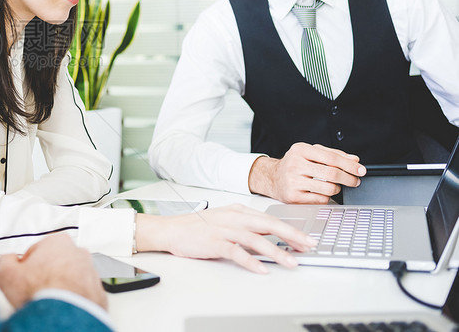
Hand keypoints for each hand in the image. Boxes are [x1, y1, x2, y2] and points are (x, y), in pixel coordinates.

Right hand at [0, 233, 107, 310]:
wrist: (64, 315)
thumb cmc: (42, 292)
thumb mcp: (7, 273)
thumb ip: (5, 261)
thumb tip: (7, 261)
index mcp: (57, 241)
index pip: (37, 249)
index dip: (27, 264)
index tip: (24, 275)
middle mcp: (78, 253)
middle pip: (56, 262)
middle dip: (47, 273)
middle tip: (36, 288)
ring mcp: (90, 273)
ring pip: (71, 278)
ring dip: (62, 286)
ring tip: (48, 300)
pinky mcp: (98, 292)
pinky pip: (82, 294)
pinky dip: (73, 300)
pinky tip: (61, 306)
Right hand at [135, 205, 316, 273]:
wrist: (172, 229)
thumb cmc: (199, 227)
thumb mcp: (226, 221)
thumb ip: (247, 227)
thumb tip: (271, 238)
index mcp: (238, 211)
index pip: (270, 219)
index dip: (291, 230)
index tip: (307, 239)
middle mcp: (234, 218)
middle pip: (268, 225)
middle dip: (291, 237)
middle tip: (308, 247)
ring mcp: (224, 230)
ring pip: (255, 239)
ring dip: (276, 252)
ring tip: (291, 262)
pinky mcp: (214, 242)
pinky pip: (236, 252)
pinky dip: (250, 261)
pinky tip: (261, 269)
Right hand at [248, 142, 366, 203]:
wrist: (272, 178)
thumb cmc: (295, 164)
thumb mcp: (310, 153)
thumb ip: (333, 154)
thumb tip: (354, 160)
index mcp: (300, 150)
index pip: (331, 157)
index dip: (349, 165)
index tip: (361, 170)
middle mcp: (295, 164)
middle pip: (331, 173)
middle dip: (349, 178)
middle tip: (355, 181)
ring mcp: (293, 181)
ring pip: (328, 188)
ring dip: (337, 188)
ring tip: (335, 186)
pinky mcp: (293, 197)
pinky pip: (320, 199)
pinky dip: (326, 197)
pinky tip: (322, 192)